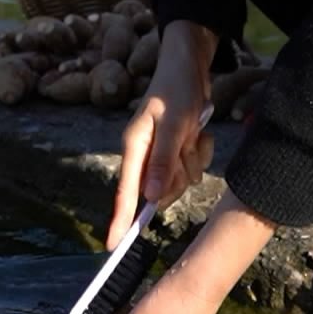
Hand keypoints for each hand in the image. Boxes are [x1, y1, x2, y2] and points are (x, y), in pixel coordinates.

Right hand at [108, 22, 214, 249]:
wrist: (190, 66)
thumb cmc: (176, 90)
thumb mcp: (172, 125)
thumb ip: (162, 161)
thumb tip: (150, 198)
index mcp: (134, 148)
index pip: (125, 193)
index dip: (120, 220)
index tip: (113, 246)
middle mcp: (144, 155)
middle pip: (161, 190)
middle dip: (179, 173)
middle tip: (185, 144)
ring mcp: (161, 154)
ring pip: (180, 180)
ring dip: (192, 160)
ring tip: (192, 133)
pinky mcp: (176, 151)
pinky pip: (192, 167)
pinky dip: (199, 153)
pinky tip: (198, 134)